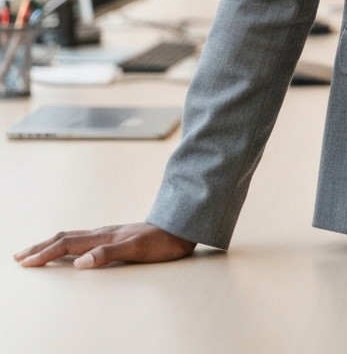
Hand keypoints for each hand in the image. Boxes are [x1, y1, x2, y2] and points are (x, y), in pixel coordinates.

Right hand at [14, 222, 196, 268]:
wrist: (182, 228)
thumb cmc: (162, 242)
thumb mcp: (137, 250)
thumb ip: (108, 254)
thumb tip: (79, 263)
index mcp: (103, 237)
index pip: (66, 244)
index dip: (44, 253)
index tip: (24, 262)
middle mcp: (103, 232)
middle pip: (65, 237)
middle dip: (40, 246)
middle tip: (18, 255)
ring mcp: (109, 233)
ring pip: (73, 235)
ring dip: (51, 243)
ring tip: (37, 249)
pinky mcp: (117, 236)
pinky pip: (84, 238)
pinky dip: (67, 243)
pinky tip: (70, 248)